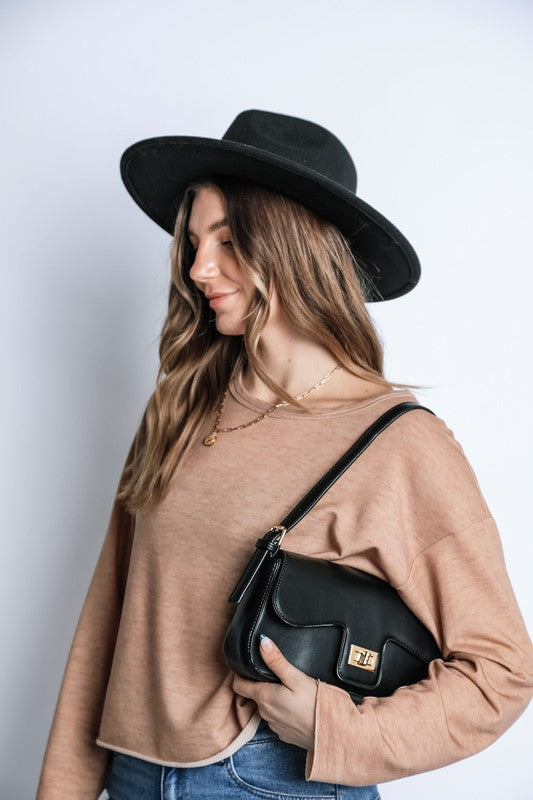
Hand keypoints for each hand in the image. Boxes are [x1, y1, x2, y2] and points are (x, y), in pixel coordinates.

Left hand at [231, 634, 317, 750]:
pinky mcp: (284, 734)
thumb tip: (262, 642)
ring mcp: (274, 726)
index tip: (247, 666)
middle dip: (261, 685)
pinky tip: (295, 707)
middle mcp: (264, 713)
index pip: (238, 685)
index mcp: (264, 697)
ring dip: (272, 699)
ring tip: (288, 690)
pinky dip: (282, 711)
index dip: (240, 674)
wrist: (330, 733)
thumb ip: (276, 661)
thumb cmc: (314, 704)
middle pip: (254, 695)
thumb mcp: (296, 677)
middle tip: (275, 675)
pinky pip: (277, 719)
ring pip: (266, 707)